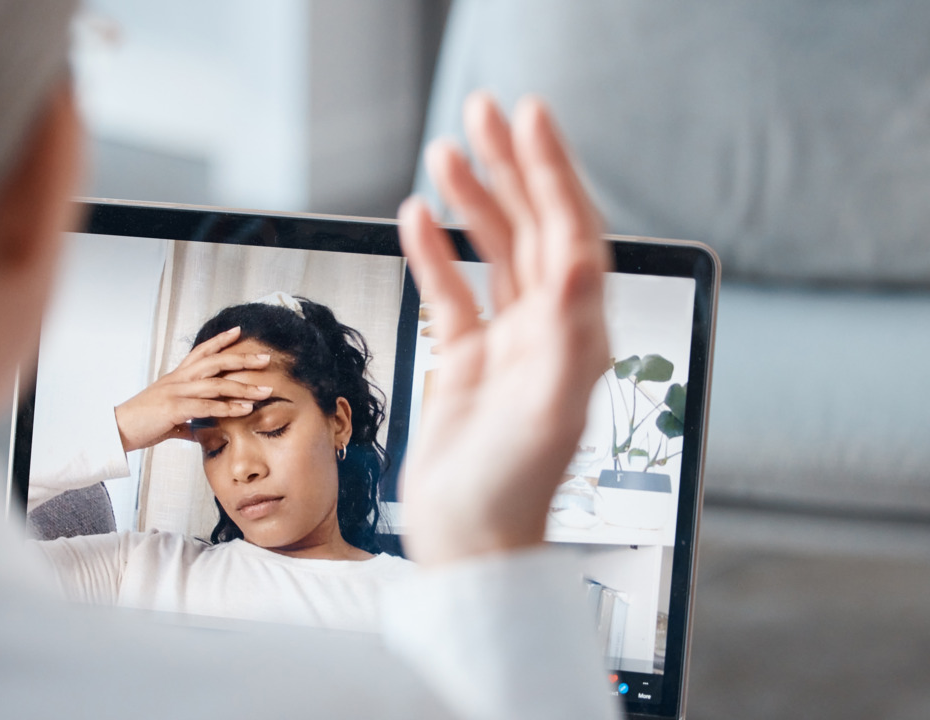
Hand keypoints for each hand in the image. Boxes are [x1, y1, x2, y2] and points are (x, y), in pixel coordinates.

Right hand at [114, 327, 274, 452]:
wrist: (117, 430)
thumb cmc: (142, 423)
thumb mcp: (168, 418)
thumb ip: (186, 422)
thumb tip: (198, 432)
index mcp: (176, 377)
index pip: (201, 352)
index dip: (220, 340)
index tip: (239, 331)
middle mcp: (178, 379)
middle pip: (215, 362)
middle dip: (242, 359)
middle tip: (265, 358)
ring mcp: (176, 392)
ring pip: (216, 384)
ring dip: (243, 387)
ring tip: (265, 390)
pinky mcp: (174, 408)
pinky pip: (206, 405)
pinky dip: (228, 407)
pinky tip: (245, 409)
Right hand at [397, 92, 609, 566]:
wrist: (472, 546)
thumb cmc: (511, 493)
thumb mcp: (547, 410)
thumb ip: (566, 334)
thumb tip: (575, 261)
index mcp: (577, 335)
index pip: (570, 233)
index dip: (552, 172)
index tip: (530, 119)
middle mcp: (548, 331)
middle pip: (532, 228)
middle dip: (512, 165)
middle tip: (486, 108)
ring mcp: (506, 344)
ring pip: (492, 252)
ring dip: (472, 198)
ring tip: (447, 149)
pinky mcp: (467, 364)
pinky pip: (452, 293)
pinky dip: (434, 252)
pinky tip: (415, 218)